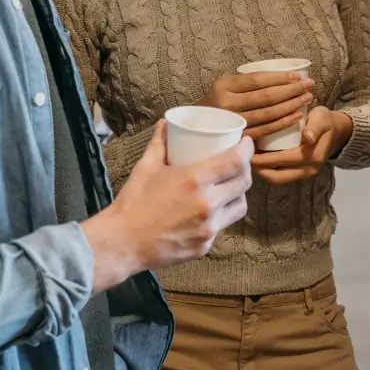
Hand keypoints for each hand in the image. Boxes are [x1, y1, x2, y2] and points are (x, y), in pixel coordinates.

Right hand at [83, 121, 253, 290]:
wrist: (121, 243)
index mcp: (195, 180)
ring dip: (237, 194)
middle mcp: (207, 204)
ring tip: (228, 187)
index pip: (237, 161)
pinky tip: (211, 211)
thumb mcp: (146, 167)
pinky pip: (222, 226)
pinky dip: (220, 216)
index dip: (247, 149)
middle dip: (245, 170)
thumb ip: (159, 143)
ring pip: (239, 206)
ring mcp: (208, 228)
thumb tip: (165, 123)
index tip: (246, 143)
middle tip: (238, 163)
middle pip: (244, 183)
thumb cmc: (133, 202)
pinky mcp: (205, 246)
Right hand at [202, 71, 315, 140]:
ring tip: (306, 98)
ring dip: (291, 105)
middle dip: (291, 90)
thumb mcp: (225, 86)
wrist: (196, 128)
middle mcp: (226, 104)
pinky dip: (283, 122)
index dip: (280, 78)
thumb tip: (282, 76)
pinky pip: (266, 130)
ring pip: (268, 113)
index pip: (257, 79)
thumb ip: (246, 82)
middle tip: (309, 85)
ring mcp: (233, 123)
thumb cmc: (216, 102)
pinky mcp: (238, 138)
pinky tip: (297, 116)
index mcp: (223, 86)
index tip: (298, 76)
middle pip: (266, 96)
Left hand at [250, 106, 352, 184]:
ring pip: (277, 179)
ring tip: (248, 158)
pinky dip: (268, 171)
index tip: (247, 149)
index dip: (263, 158)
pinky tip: (258, 160)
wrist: (337, 131)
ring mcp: (303, 174)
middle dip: (258, 168)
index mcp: (312, 156)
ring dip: (262, 171)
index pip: (282, 160)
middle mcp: (308, 169)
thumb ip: (315, 127)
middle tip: (242, 156)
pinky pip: (280, 176)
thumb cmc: (324, 121)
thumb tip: (307, 138)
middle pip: (276, 176)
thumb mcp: (322, 118)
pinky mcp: (299, 174)